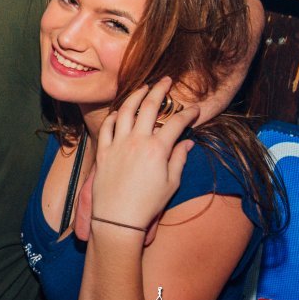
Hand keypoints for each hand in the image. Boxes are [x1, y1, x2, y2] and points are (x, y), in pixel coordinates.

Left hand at [90, 78, 197, 236]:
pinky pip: (107, 126)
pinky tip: (120, 112)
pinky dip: (114, 115)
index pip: (176, 122)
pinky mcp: (103, 151)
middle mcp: (137, 141)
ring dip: (136, 95)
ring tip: (143, 87)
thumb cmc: (147, 204)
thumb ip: (178, 159)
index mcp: (157, 149)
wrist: (118, 218)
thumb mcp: (171, 184)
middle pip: (150, 106)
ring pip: (126, 110)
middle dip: (160, 90)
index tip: (195, 109)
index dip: (188, 113)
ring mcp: (117, 144)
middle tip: (166, 80)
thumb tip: (187, 142)